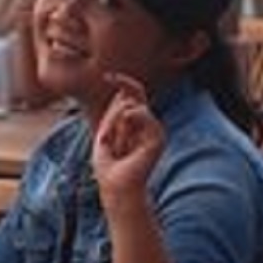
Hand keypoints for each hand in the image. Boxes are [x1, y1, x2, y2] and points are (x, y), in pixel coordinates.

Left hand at [91, 73, 164, 213]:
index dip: (123, 82)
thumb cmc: (109, 165)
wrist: (115, 186)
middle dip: (116, 102)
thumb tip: (124, 95)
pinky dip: (124, 121)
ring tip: (111, 142)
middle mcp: (147, 124)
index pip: (133, 94)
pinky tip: (120, 135)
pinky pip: (141, 114)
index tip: (107, 75)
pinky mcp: (157, 137)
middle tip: (106, 129)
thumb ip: (114, 114)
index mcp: (135, 122)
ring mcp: (154, 130)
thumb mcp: (105, 134)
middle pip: (136, 94)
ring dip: (113, 121)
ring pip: (131, 106)